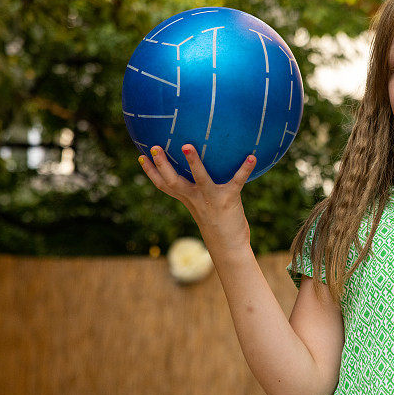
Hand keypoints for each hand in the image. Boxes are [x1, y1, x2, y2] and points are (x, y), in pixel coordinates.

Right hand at [138, 144, 256, 254]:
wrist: (229, 248)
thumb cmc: (219, 225)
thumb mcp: (205, 207)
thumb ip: (202, 193)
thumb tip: (205, 176)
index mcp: (189, 200)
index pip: (165, 186)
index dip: (151, 172)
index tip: (141, 157)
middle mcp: (196, 199)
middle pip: (174, 181)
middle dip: (162, 165)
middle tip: (154, 147)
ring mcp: (212, 199)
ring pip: (200, 179)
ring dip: (193, 162)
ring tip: (187, 146)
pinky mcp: (229, 199)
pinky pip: (237, 181)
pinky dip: (245, 169)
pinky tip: (252, 157)